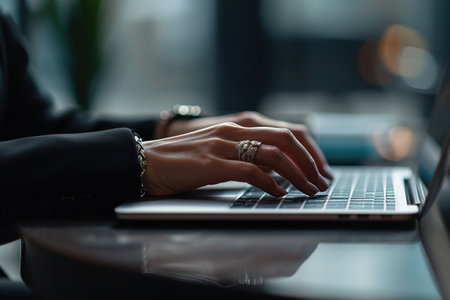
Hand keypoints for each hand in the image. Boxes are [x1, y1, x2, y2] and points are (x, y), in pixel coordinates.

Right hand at [142, 122, 329, 196]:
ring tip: (309, 190)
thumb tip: (278, 170)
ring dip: (297, 175)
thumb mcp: (220, 151)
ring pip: (274, 155)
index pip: (288, 131)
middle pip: (287, 139)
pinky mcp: (211, 164)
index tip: (321, 169)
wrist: (146, 161)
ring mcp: (223, 145)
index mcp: (239, 126)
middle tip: (322, 181)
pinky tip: (279, 195)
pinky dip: (270, 184)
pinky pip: (250, 171)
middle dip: (311, 161)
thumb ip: (247, 155)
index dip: (311, 150)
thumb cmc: (184, 160)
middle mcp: (234, 130)